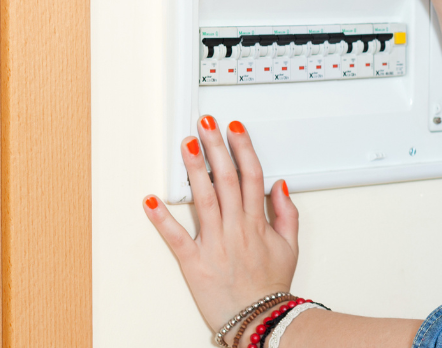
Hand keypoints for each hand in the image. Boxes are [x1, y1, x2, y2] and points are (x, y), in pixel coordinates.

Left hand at [143, 116, 298, 344]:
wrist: (258, 318)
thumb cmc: (270, 285)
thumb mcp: (290, 246)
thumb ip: (287, 214)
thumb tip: (280, 186)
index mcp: (257, 222)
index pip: (251, 175)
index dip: (243, 147)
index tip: (234, 128)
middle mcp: (236, 228)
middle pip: (226, 178)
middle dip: (216, 147)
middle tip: (205, 124)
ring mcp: (214, 243)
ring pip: (204, 199)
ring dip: (194, 170)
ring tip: (186, 145)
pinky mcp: (194, 262)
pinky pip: (176, 238)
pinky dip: (162, 219)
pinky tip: (151, 200)